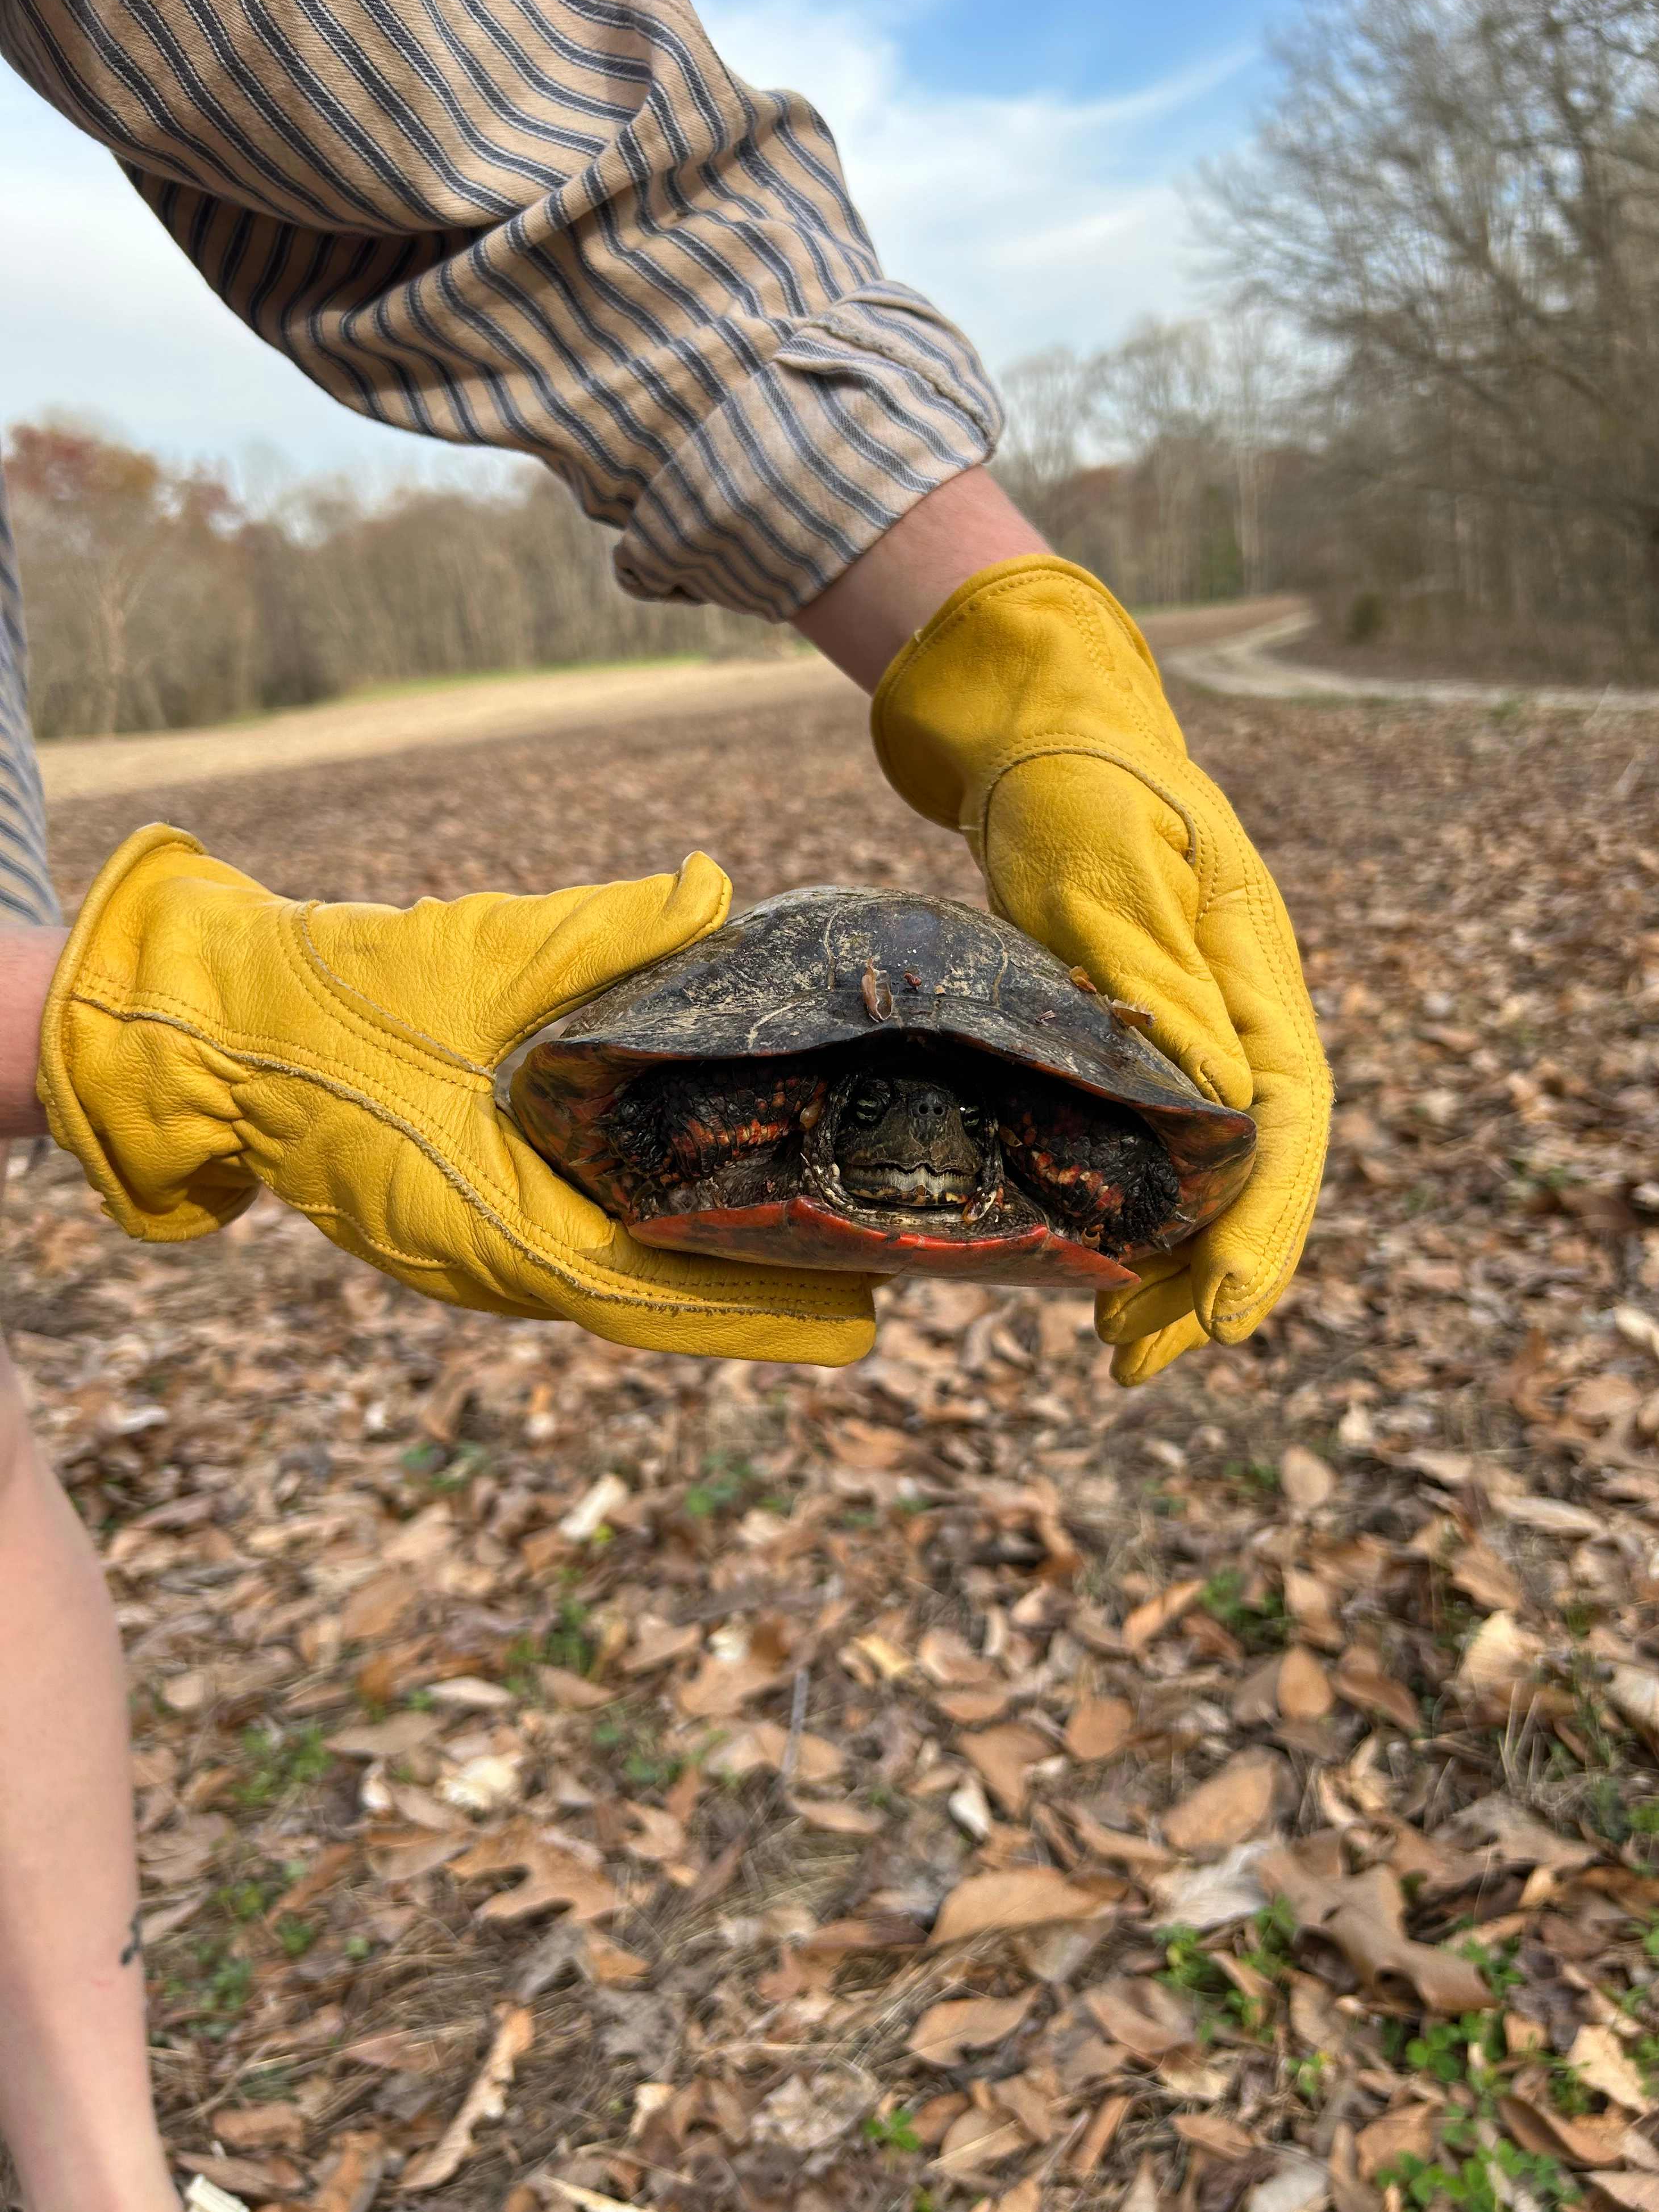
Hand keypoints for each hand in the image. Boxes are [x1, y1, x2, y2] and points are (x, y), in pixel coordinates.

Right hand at [36, 827, 874, 1364]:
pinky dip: (655, 1236)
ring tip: (819, 1241)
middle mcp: (500, 1262)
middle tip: (874, 1269)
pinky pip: (584, 1245)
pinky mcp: (476, 1221)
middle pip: (656, 1298)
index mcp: (501, 1227)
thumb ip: (605, 933)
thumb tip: (714, 893)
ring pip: (623, 1279)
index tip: (856, 1318)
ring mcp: (484, 1250)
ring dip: (712, 1268)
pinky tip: (715, 1202)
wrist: (231, 1027)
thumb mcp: (480, 950)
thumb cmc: (348, 995)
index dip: (759, 1311)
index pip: (655, 1296)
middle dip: (759, 1290)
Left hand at [870, 555, 1329, 1381]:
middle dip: (1211, 1274)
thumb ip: (1155, 974)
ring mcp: (1194, 1032)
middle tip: (1142, 1362)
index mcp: (1257, 974)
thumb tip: (1209, 1101)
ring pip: (1202, 1173)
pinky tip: (1091, 1270)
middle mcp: (1239, 1015)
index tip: (1225, 1312)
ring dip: (1167, 1264)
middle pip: (1251, 1170)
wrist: (1048, 736)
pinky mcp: (1140, 1041)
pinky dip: (1133, 1214)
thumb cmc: (1080, 785)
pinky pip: (1153, 1147)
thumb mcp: (1109, 867)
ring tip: (1117, 1352)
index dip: (1262, 1224)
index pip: (1285, 1121)